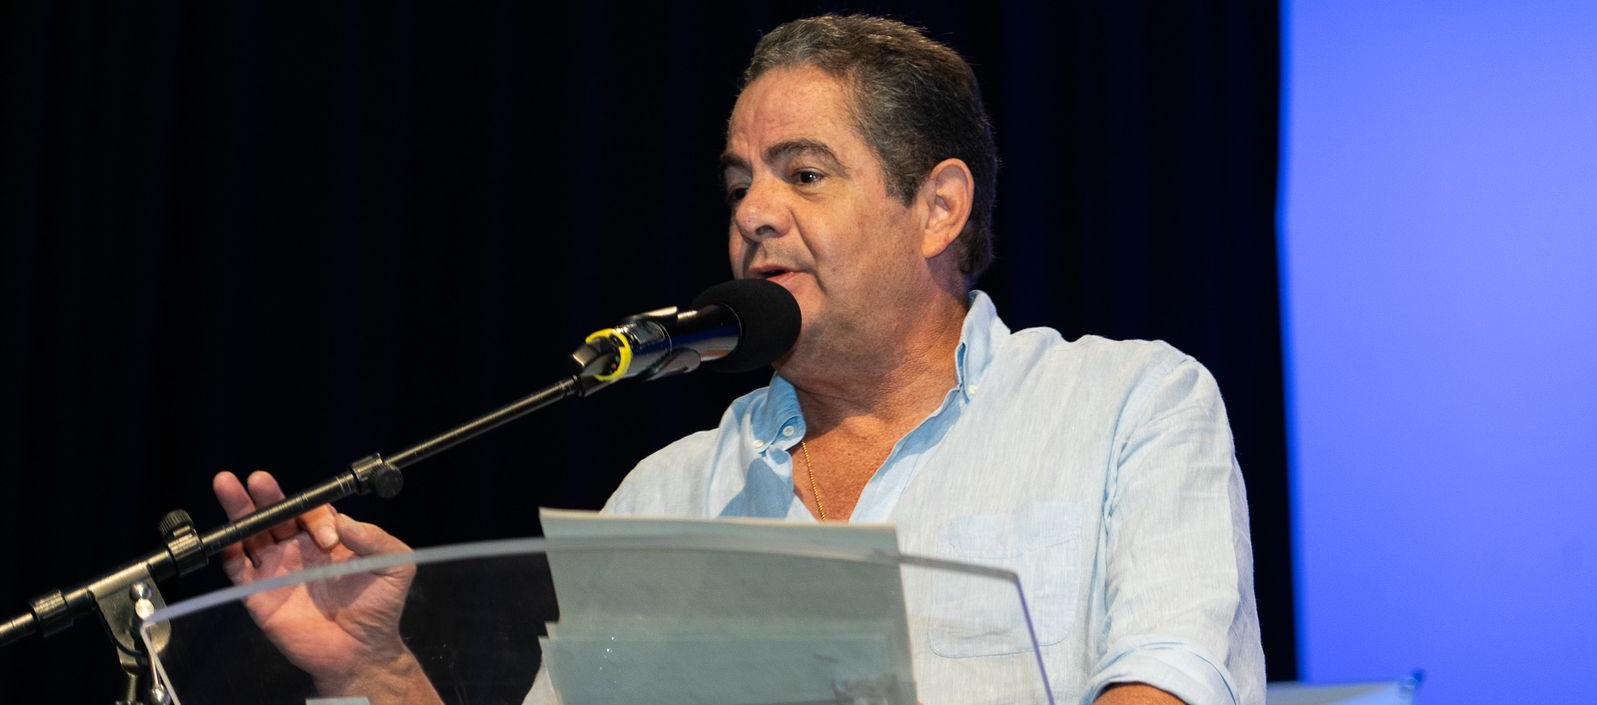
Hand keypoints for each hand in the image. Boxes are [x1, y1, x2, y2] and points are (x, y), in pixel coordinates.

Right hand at [212, 470, 422, 695]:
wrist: (360, 651)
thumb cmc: (380, 607)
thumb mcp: (394, 565)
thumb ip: (375, 539)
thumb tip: (344, 521)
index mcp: (327, 538)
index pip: (312, 511)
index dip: (315, 516)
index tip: (327, 538)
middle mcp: (298, 548)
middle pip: (276, 514)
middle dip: (265, 495)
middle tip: (256, 479)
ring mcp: (277, 570)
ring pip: (252, 534)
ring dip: (240, 511)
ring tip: (227, 485)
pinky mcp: (259, 595)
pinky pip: (239, 570)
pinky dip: (230, 552)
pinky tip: (226, 537)